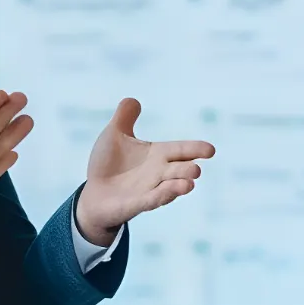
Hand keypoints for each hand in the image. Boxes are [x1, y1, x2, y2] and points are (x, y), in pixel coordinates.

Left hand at [74, 98, 215, 244]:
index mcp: (157, 155)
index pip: (180, 150)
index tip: (210, 150)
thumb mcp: (113, 134)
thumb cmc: (107, 163)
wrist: (93, 194)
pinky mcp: (136, 204)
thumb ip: (124, 117)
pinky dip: (161, 197)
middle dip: (187, 170)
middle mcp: (158, 173)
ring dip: (179, 187)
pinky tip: (169, 192)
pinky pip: (152, 201)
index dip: (195, 149)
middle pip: (179, 170)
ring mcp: (149, 190)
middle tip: (195, 170)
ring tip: (189, 184)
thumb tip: (133, 100)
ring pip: (169, 189)